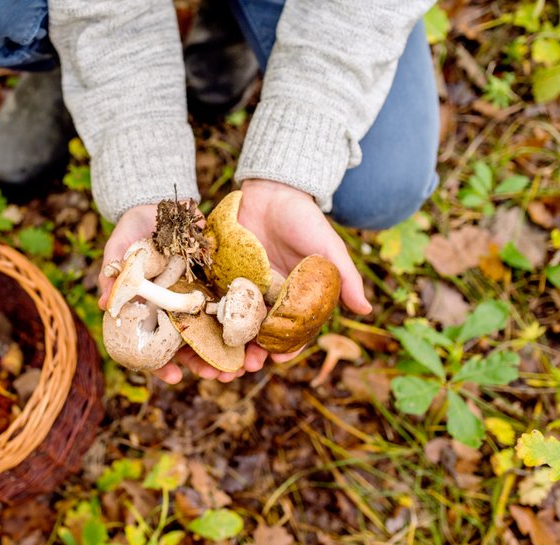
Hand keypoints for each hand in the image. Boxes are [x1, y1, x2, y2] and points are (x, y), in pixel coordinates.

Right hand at [97, 203, 244, 383]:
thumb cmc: (133, 230)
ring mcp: (199, 294)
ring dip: (230, 348)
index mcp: (152, 308)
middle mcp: (177, 306)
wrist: (161, 203)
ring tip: (244, 364)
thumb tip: (103, 303)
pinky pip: (234, 300)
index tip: (171, 376)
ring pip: (216, 329)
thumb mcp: (119, 248)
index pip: (155, 346)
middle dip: (204, 363)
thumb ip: (113, 273)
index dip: (161, 364)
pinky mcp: (219, 277)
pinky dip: (246, 317)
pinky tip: (259, 331)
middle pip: (191, 345)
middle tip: (216, 377)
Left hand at [158, 180, 370, 382]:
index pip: (287, 333)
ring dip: (220, 345)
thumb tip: (366, 310)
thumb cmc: (305, 219)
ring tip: (213, 361)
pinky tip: (192, 331)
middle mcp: (264, 299)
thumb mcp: (328, 247)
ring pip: (228, 325)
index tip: (276, 361)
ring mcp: (238, 288)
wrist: (273, 190)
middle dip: (246, 355)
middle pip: (254, 336)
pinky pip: (207, 299)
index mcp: (291, 300)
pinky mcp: (216, 274)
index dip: (283, 349)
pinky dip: (200, 318)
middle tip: (239, 369)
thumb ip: (344, 278)